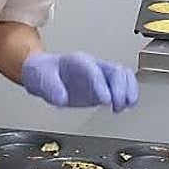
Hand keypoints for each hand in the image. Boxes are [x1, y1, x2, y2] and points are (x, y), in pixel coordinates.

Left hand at [21, 52, 138, 111]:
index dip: (101, 85)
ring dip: (128, 91)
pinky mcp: (103, 87)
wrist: (42, 73)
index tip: (105, 100)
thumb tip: (62, 98)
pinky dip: (128, 94)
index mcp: (77, 62)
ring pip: (123, 76)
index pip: (94, 70)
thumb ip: (50, 88)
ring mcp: (99, 76)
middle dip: (120, 88)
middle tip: (117, 104)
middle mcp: (92, 67)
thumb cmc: (42, 72)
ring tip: (124, 106)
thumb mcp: (40, 78)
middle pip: (115, 70)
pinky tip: (126, 105)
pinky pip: (122, 86)